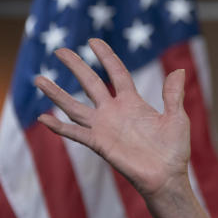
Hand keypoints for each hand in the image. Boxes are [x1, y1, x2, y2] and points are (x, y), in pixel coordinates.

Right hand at [34, 38, 190, 199]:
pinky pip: (75, 133)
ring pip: (75, 106)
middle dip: (76, 66)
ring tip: (38, 79)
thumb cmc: (173, 150)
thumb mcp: (177, 118)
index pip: (116, 73)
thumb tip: (179, 71)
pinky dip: (59, 127)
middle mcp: (114, 112)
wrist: (167, 177)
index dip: (106, 56)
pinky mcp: (99, 144)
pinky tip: (43, 118)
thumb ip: (173, 95)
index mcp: (133, 102)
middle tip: (59, 50)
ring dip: (57, 94)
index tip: (93, 41)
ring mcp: (104, 127)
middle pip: (90, 83)